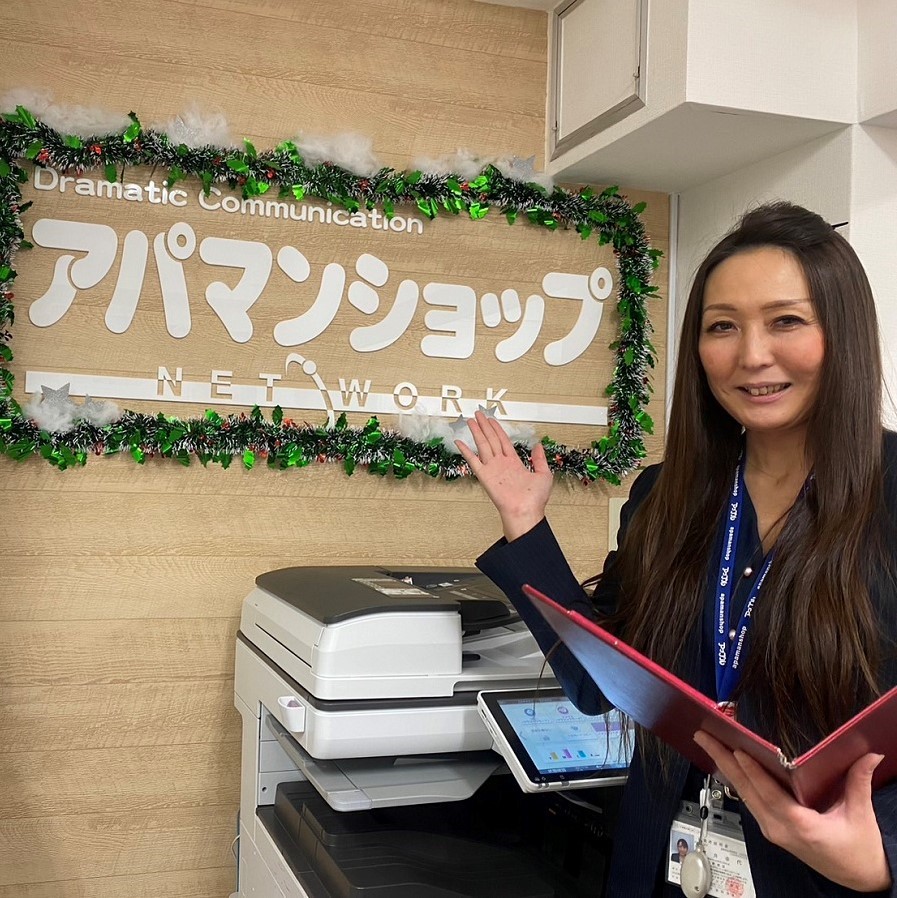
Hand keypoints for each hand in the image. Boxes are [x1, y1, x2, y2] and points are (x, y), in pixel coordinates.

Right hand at [455, 410, 553, 540]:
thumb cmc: (535, 500)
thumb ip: (539, 459)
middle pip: (491, 440)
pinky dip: (465, 451)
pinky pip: (473, 461)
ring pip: (483, 445)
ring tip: (471, 421)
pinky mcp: (485, 476)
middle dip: (485, 426)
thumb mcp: (543, 474)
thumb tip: (538, 446)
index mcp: (515, 463)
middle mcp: (502, 465)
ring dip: (477, 432)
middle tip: (478, 415)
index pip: (504, 441)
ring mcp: (493, 469)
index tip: (492, 420)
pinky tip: (460, 443)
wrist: (525, 512)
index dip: (497, 430)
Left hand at [693, 730, 890, 891]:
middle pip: (746, 790)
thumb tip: (868, 754)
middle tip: (704, 736)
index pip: (769, 794)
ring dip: (725, 768)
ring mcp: (773, 830)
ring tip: (709, 744)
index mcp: (800, 826)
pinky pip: (750, 801)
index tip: (737, 751)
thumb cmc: (859, 851)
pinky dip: (737, 780)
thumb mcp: (860, 815)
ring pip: (744, 795)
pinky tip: (727, 765)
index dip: (752, 772)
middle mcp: (779, 828)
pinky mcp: (773, 829)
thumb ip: (859, 781)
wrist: (860, 880)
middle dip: (723, 760)